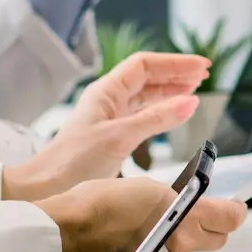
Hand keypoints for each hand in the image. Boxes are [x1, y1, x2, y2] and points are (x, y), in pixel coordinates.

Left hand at [1, 52, 209, 201]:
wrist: (47, 188)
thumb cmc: (73, 161)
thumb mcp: (120, 137)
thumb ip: (157, 118)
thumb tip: (190, 101)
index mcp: (106, 90)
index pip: (145, 65)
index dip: (174, 63)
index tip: (200, 66)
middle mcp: (109, 99)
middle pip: (148, 77)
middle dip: (176, 74)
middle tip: (204, 75)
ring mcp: (111, 117)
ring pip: (147, 96)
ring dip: (171, 91)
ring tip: (195, 90)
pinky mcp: (113, 135)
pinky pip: (143, 115)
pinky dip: (162, 111)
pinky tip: (176, 112)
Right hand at [34, 177, 247, 251]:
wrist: (67, 232)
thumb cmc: (101, 204)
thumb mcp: (149, 188)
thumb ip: (180, 197)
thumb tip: (195, 202)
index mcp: (184, 219)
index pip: (230, 219)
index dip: (235, 211)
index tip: (235, 206)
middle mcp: (179, 246)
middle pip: (216, 239)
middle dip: (214, 226)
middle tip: (203, 211)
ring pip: (187, 250)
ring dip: (181, 238)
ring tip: (158, 221)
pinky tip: (140, 238)